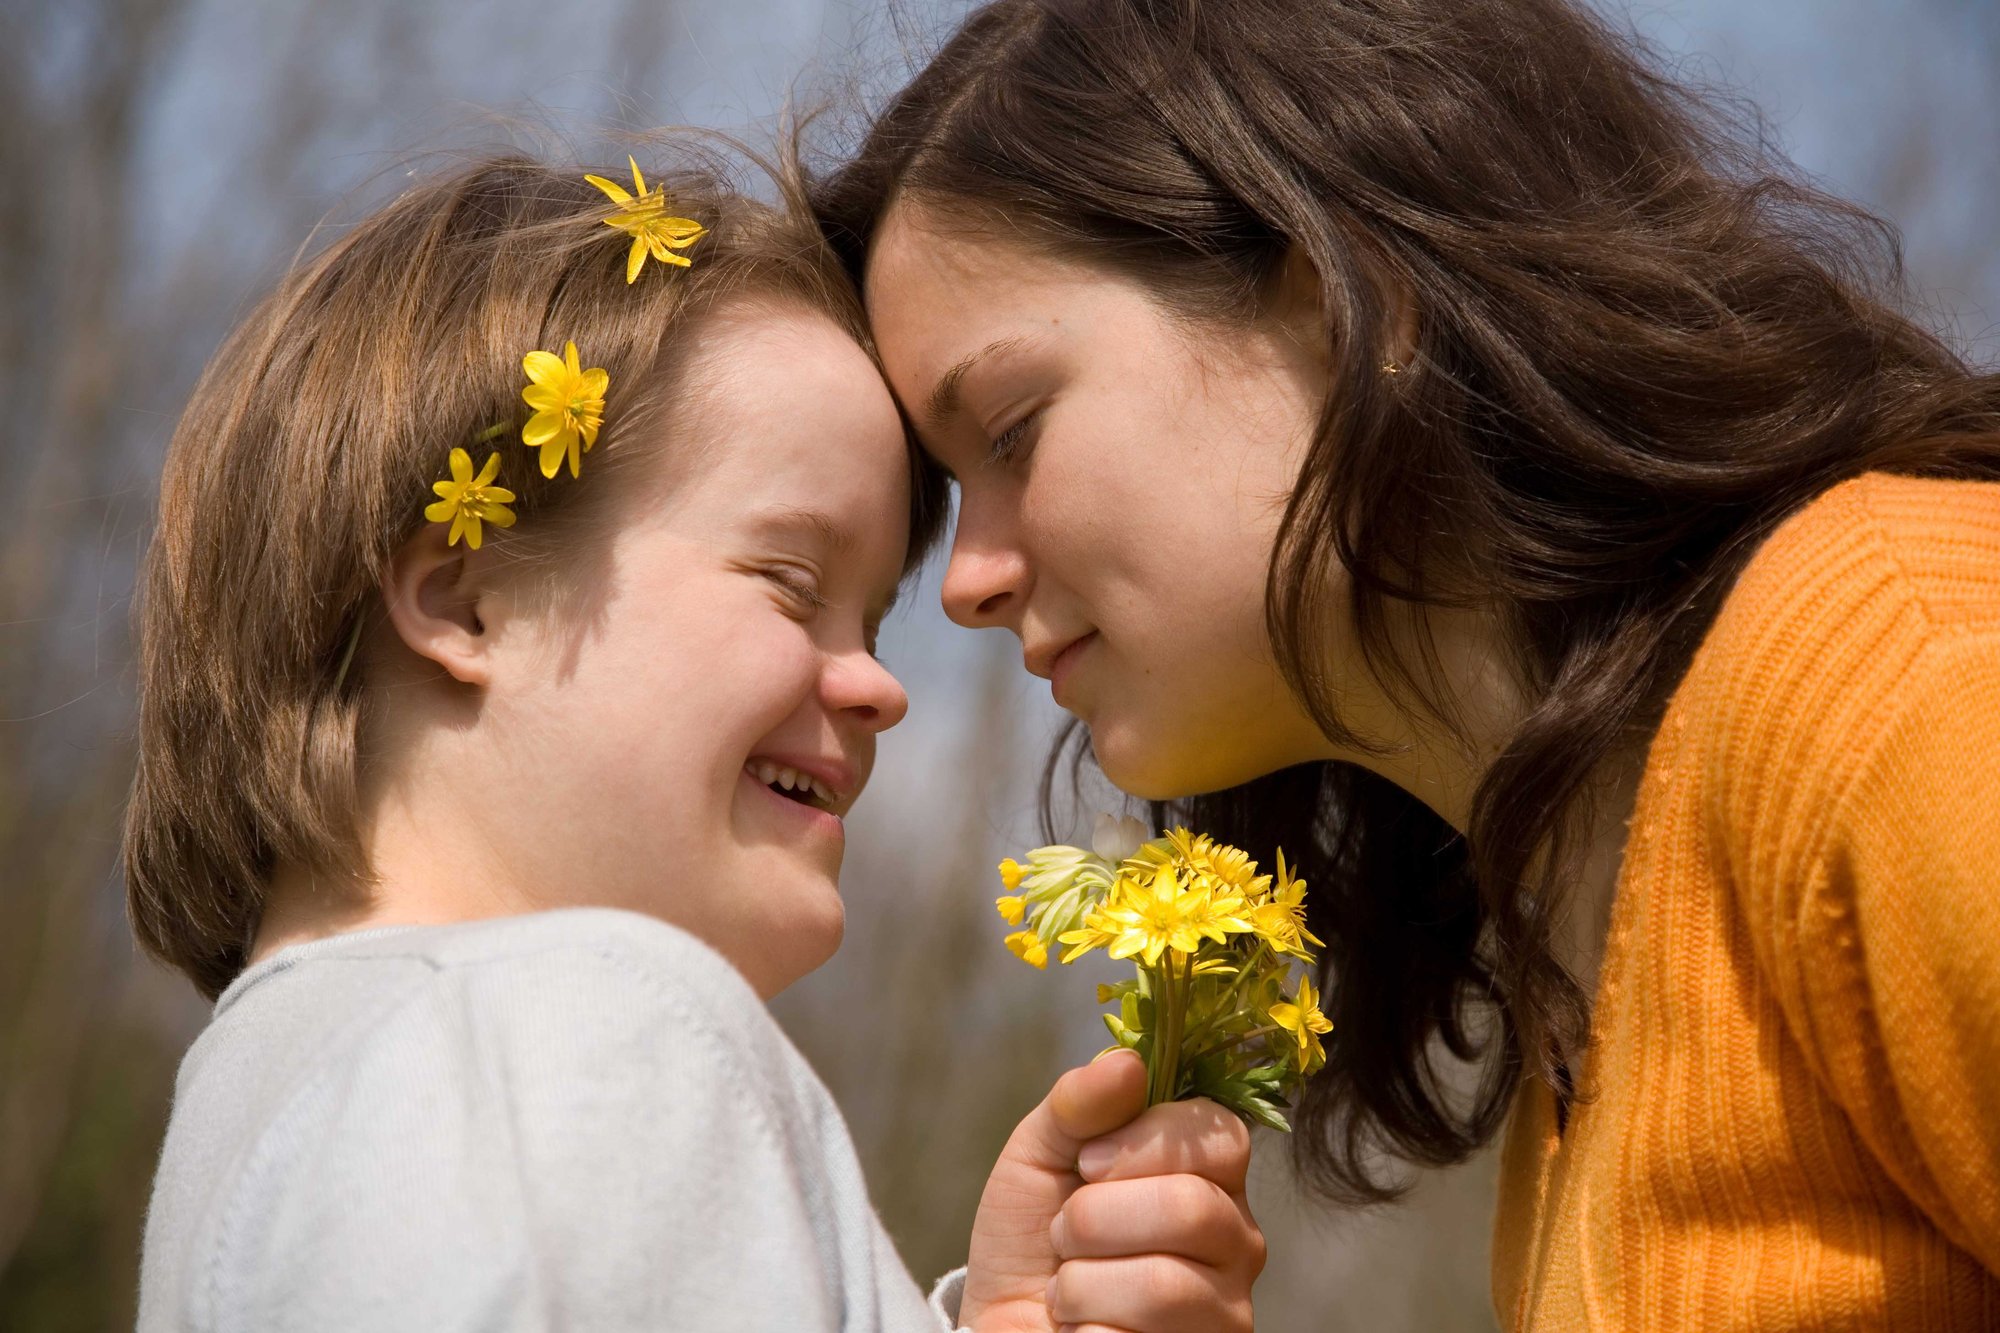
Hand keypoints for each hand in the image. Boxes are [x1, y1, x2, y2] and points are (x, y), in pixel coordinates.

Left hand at [963, 1050, 1263, 1332]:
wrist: (1004, 1322)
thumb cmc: (1031, 1237)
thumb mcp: (1040, 1153)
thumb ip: (1080, 1103)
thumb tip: (1129, 1062)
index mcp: (1209, 1176)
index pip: (1220, 1137)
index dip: (1145, 1143)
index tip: (1086, 1163)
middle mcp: (1235, 1243)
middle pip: (1193, 1210)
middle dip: (1098, 1218)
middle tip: (1066, 1233)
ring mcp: (1225, 1313)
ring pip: (1165, 1286)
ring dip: (1083, 1283)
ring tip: (1067, 1288)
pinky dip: (1083, 1331)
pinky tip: (1081, 1329)